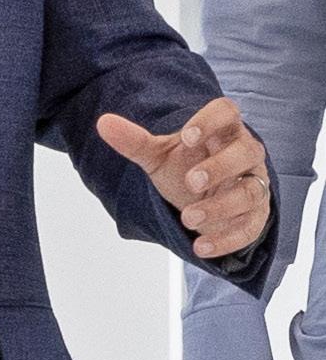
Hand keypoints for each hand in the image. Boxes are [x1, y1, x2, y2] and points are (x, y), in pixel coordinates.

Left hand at [95, 97, 272, 263]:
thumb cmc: (187, 167)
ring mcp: (254, 185)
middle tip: (190, 182)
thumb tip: (104, 123)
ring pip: (250, 192)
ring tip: (188, 218)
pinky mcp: (255, 216)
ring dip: (220, 207)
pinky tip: (202, 247)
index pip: (227, 112)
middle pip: (246, 152)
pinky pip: (250, 228)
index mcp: (222, 131)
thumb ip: (135, 141)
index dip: (211, 121)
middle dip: (220, 167)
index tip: (187, 136)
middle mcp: (244, 155)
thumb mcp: (158, 156)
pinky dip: (227, 240)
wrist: (205, 199)